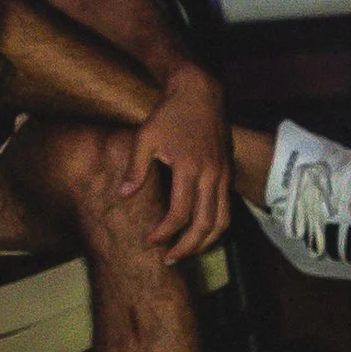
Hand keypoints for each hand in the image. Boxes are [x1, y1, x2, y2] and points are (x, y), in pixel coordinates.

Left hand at [117, 61, 230, 263]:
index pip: (179, 214)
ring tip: (187, 252)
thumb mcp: (145, 136)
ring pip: (222, 221)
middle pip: (205, 225)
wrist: (200, 91)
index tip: (149, 241)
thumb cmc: (169, 113)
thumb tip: (123, 195)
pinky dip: (215, 226)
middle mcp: (211, 175)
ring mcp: (223, 175)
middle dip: (187, 247)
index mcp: (189, 168)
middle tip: (169, 259)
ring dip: (205, 242)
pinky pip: (226, 209)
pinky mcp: (227, 173)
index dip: (164, 232)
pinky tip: (199, 232)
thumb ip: (135, 168)